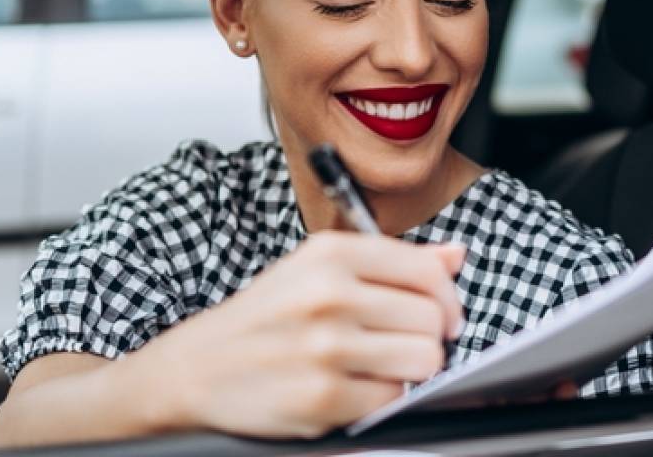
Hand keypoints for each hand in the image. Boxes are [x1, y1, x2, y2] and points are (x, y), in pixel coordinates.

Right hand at [120, 232, 466, 438]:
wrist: (196, 368)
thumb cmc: (264, 318)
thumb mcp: (317, 270)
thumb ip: (391, 262)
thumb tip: (456, 256)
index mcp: (331, 255)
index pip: (427, 270)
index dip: (446, 297)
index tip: (441, 314)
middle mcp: (329, 295)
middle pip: (432, 318)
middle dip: (427, 338)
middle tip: (400, 345)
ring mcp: (325, 347)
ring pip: (424, 359)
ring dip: (409, 370)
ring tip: (377, 366)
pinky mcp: (322, 396)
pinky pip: (393, 399)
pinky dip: (380, 399)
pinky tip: (352, 387)